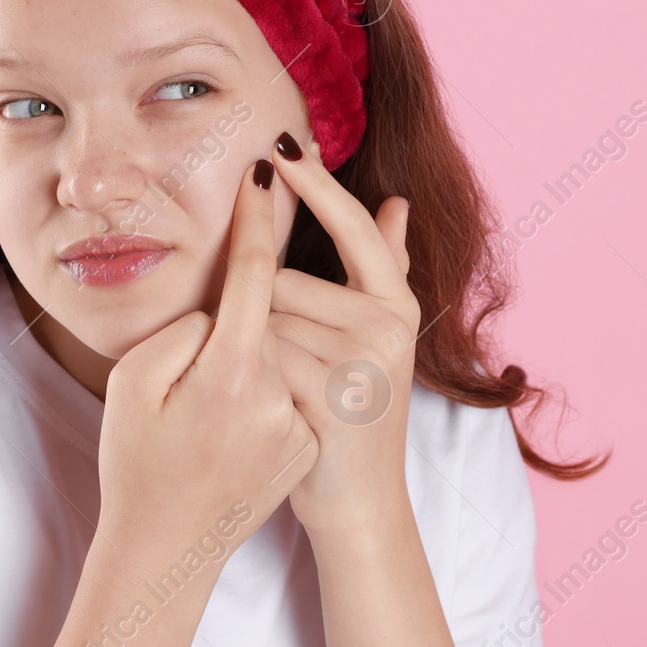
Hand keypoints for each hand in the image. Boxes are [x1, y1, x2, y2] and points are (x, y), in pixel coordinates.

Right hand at [96, 158, 318, 559]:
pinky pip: (285, 385)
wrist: (167, 547)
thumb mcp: (132, 387)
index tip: (267, 168)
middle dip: (238, 307)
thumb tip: (222, 302)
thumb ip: (182, 330)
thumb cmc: (136, 464)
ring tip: (208, 404)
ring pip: (278, 348)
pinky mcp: (304, 440)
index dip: (260, 217)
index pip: (255, 272)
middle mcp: (274, 393)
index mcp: (229, 372)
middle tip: (195, 364)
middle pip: (269, 309)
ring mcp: (295, 420)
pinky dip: (263, 385)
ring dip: (250, 350)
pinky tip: (226, 426)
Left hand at [265, 133, 420, 537]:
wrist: (358, 502)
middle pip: (284, 282)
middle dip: (263, 314)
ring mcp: (363, 364)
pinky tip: (267, 405)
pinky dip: (249, 375)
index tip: (285, 144)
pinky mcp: (331, 399)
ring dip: (253, 347)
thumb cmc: (352, 410)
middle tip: (285, 367)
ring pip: (266, 319)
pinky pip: (261, 357)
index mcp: (395, 306)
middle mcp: (387, 328)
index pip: (355, 228)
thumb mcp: (379, 336)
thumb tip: (397, 200)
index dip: (319, 185)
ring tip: (280, 390)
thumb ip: (389, 266)